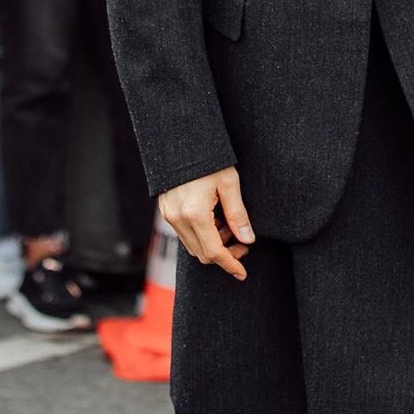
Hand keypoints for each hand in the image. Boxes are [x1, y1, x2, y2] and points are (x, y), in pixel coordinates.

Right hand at [159, 166, 254, 281]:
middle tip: (243, 243)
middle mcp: (177, 218)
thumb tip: (248, 239)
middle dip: (224, 255)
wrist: (181, 140)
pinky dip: (201, 234)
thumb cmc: (209, 158)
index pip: (214, 252)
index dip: (230, 264)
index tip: (242, 272)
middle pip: (202, 254)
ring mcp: (169, 215)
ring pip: (192, 245)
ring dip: (212, 244)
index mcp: (194, 213)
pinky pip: (184, 233)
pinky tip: (215, 219)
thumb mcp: (229, 183)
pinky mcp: (166, 210)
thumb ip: (238, 214)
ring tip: (228, 225)